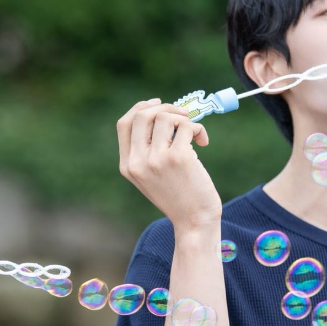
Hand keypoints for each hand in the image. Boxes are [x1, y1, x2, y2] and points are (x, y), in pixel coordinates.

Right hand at [117, 98, 222, 232]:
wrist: (194, 221)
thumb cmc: (178, 196)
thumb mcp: (151, 176)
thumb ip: (147, 151)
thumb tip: (161, 113)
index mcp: (127, 165)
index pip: (123, 124)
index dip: (140, 108)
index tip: (157, 104)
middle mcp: (138, 162)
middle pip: (142, 115)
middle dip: (164, 107)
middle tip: (183, 116)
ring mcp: (157, 159)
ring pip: (165, 117)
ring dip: (183, 118)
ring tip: (194, 133)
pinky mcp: (179, 158)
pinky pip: (187, 126)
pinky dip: (198, 129)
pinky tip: (203, 142)